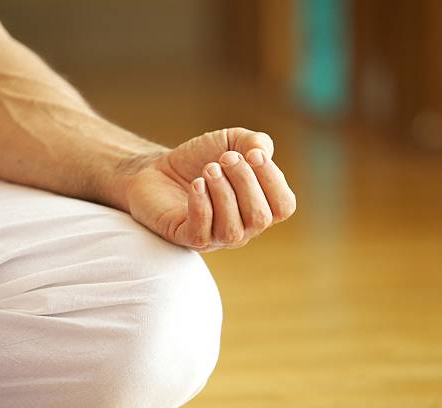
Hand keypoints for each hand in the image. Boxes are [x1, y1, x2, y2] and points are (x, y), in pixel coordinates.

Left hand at [125, 128, 295, 250]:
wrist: (157, 168)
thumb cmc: (199, 159)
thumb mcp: (231, 141)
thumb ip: (254, 142)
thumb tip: (263, 152)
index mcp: (259, 206)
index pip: (283, 206)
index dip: (272, 179)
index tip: (252, 153)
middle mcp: (242, 228)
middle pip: (260, 218)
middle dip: (245, 182)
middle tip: (224, 158)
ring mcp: (215, 237)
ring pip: (232, 230)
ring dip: (223, 193)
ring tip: (208, 169)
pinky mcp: (186, 238)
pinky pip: (202, 233)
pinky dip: (201, 205)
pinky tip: (196, 183)